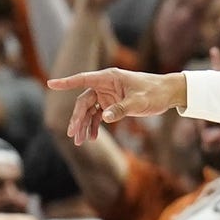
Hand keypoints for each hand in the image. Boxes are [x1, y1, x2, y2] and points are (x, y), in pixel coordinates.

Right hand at [46, 68, 187, 144]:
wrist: (169, 93)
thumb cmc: (155, 92)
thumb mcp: (140, 101)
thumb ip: (122, 109)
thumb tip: (105, 118)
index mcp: (109, 78)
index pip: (83, 79)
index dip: (67, 82)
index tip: (50, 84)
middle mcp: (105, 85)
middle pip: (84, 101)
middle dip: (77, 118)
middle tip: (72, 135)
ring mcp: (108, 95)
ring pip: (89, 110)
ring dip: (84, 125)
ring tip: (80, 142)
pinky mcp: (113, 104)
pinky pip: (98, 115)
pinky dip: (95, 125)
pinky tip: (92, 137)